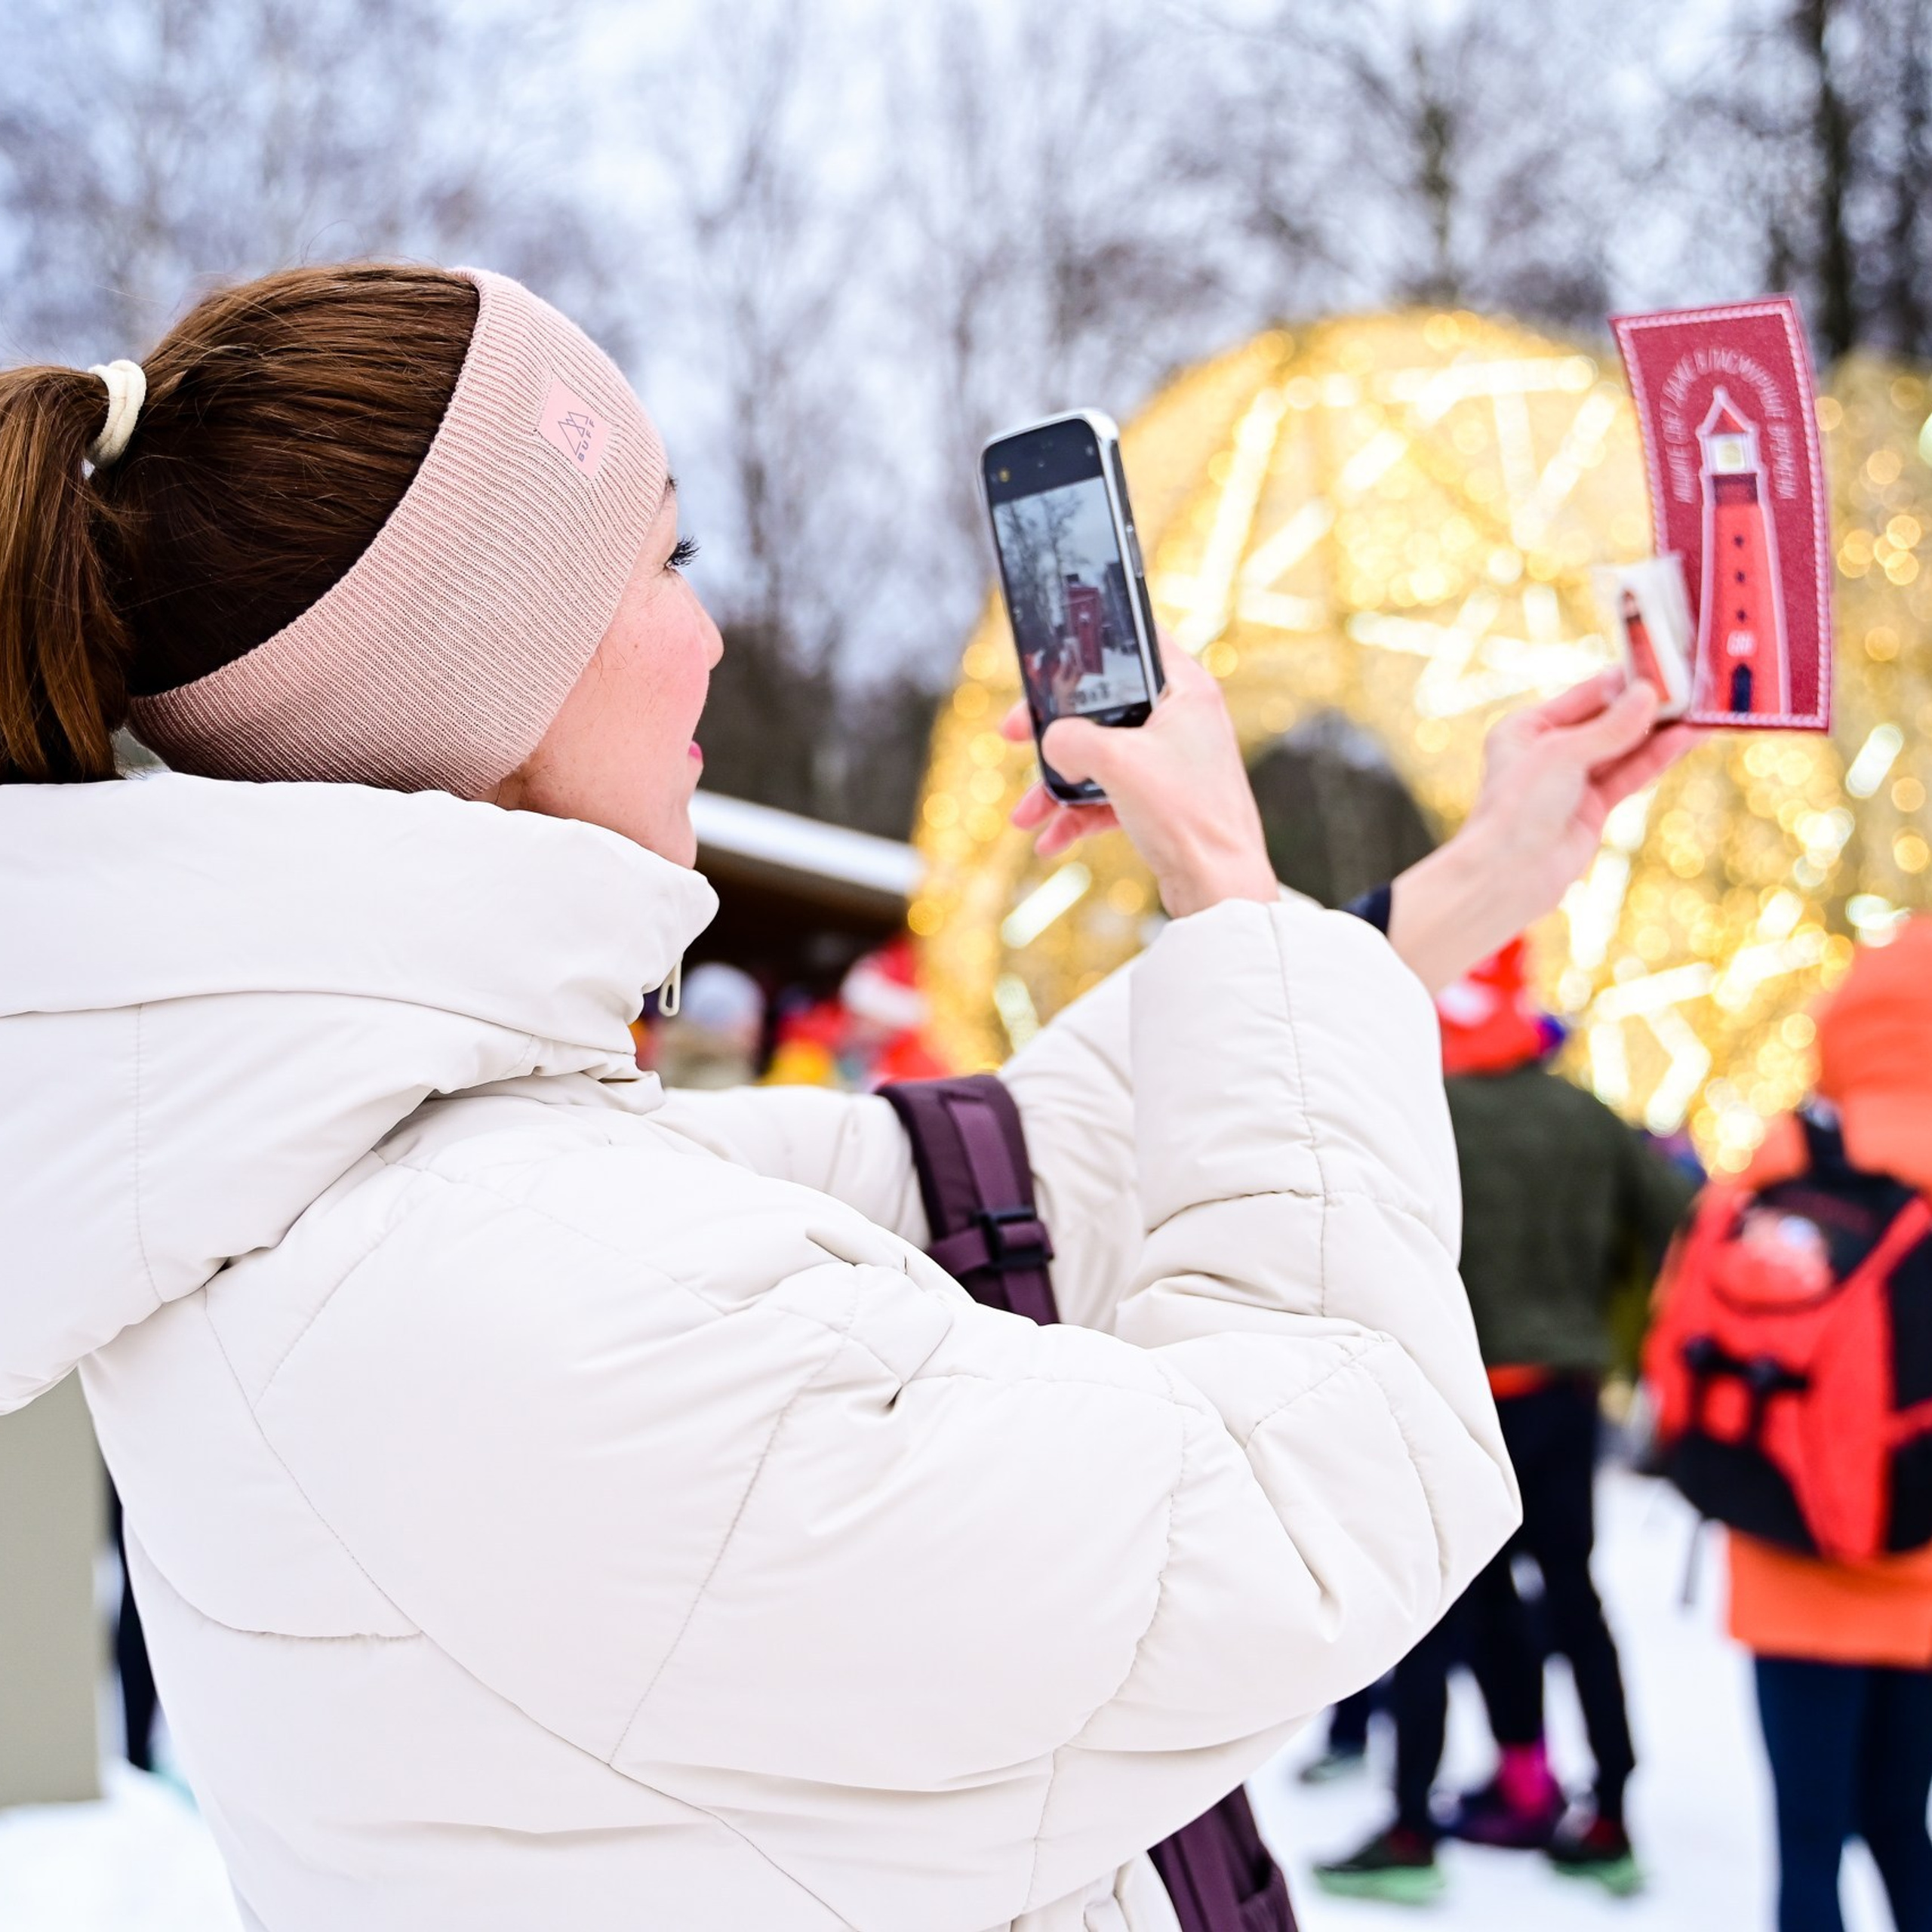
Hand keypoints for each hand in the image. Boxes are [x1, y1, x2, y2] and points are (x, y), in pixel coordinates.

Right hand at [1003, 649, 1276, 918]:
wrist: (1218, 888)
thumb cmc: (1187, 814)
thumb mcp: (1116, 762)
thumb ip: (1072, 738)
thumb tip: (1052, 743)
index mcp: (1186, 690)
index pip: (1136, 641)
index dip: (1089, 646)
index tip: (1049, 660)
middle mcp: (1182, 719)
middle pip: (1104, 707)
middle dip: (1055, 731)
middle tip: (1014, 736)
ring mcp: (1172, 761)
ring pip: (1101, 757)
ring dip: (1058, 786)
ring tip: (1025, 814)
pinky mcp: (1163, 800)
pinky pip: (1110, 795)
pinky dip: (1079, 814)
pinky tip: (1049, 839)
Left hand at [1387, 669, 1704, 990]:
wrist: (1509, 873)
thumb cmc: (1520, 806)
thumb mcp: (1563, 755)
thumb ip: (1610, 727)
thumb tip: (1648, 694)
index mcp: (1525, 728)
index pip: (1585, 695)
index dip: (1624, 681)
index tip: (1662, 665)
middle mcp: (1547, 751)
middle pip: (1607, 721)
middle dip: (1647, 707)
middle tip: (1691, 687)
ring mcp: (1571, 780)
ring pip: (1623, 749)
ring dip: (1660, 732)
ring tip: (1700, 712)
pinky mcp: (1592, 808)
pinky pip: (1628, 775)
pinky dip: (1655, 758)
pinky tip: (1685, 740)